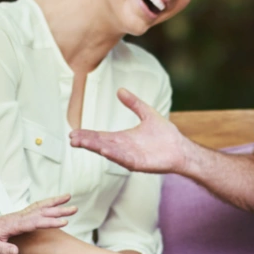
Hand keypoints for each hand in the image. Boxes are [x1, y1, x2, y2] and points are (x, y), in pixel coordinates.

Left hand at [0, 194, 76, 253]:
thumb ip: (2, 248)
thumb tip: (16, 251)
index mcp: (12, 224)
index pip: (35, 222)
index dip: (50, 222)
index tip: (63, 221)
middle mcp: (17, 217)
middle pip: (41, 211)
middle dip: (58, 209)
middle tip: (73, 208)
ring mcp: (18, 216)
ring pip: (40, 207)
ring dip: (54, 202)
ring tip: (68, 198)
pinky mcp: (18, 218)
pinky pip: (35, 208)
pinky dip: (46, 204)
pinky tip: (52, 204)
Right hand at [69, 88, 188, 173]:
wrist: (180, 148)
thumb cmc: (165, 134)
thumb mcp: (147, 113)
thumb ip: (134, 103)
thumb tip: (120, 90)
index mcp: (123, 138)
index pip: (101, 136)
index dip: (87, 134)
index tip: (73, 132)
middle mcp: (123, 148)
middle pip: (101, 144)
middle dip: (87, 142)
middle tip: (72, 139)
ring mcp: (130, 157)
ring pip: (109, 152)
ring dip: (96, 148)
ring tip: (83, 143)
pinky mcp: (139, 164)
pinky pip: (124, 159)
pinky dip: (114, 155)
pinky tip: (104, 150)